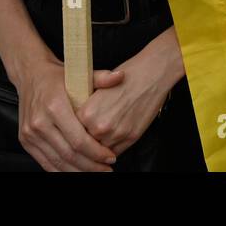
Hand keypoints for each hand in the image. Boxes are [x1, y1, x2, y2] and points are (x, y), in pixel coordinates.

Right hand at [10, 56, 117, 171]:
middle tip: (107, 170)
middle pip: (68, 154)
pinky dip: (61, 170)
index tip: (111, 158)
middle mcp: (40, 122)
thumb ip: (101, 78)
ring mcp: (30, 134)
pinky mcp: (25, 140)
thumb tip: (121, 76)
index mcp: (55, 107)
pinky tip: (77, 171)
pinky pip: (45, 162)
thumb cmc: (58, 76)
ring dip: (78, 171)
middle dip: (90, 166)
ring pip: (56, 161)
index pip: (78, 140)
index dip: (96, 153)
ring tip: (96, 172)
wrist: (30, 74)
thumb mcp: (80, 73)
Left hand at [76, 28, 183, 154]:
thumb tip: (78, 125)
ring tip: (107, 133)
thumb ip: (86, 110)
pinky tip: (118, 134)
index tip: (81, 130)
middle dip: (91, 139)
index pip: (75, 133)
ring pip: (102, 151)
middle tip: (96, 131)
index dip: (78, 131)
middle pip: (88, 143)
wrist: (151, 74)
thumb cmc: (125, 77)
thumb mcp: (97, 89)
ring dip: (102, 146)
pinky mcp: (131, 137)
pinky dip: (115, 148)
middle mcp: (99, 126)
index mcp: (86, 113)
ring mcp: (116, 134)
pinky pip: (117, 152)